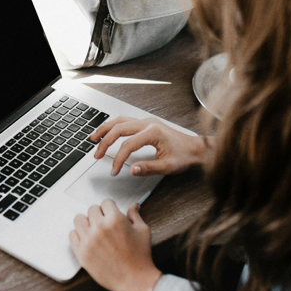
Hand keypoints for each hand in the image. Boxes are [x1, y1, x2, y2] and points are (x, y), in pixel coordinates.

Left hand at [69, 200, 161, 290]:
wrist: (134, 280)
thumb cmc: (140, 257)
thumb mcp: (142, 231)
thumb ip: (135, 215)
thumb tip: (133, 206)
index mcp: (115, 219)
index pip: (106, 202)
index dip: (110, 208)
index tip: (111, 213)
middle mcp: (100, 227)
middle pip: (92, 209)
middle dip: (99, 214)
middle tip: (105, 223)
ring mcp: (89, 240)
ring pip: (79, 219)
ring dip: (86, 222)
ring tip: (94, 229)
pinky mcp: (81, 252)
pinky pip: (72, 235)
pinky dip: (78, 235)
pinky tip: (87, 239)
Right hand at [90, 116, 208, 176]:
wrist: (196, 148)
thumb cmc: (185, 156)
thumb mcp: (167, 167)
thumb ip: (148, 168)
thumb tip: (131, 170)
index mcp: (153, 132)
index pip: (128, 145)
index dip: (118, 159)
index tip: (114, 170)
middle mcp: (148, 123)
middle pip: (119, 128)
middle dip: (105, 142)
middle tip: (96, 154)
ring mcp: (147, 121)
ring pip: (120, 120)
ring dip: (105, 129)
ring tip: (93, 138)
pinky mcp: (146, 123)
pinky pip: (125, 121)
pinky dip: (113, 126)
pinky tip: (107, 132)